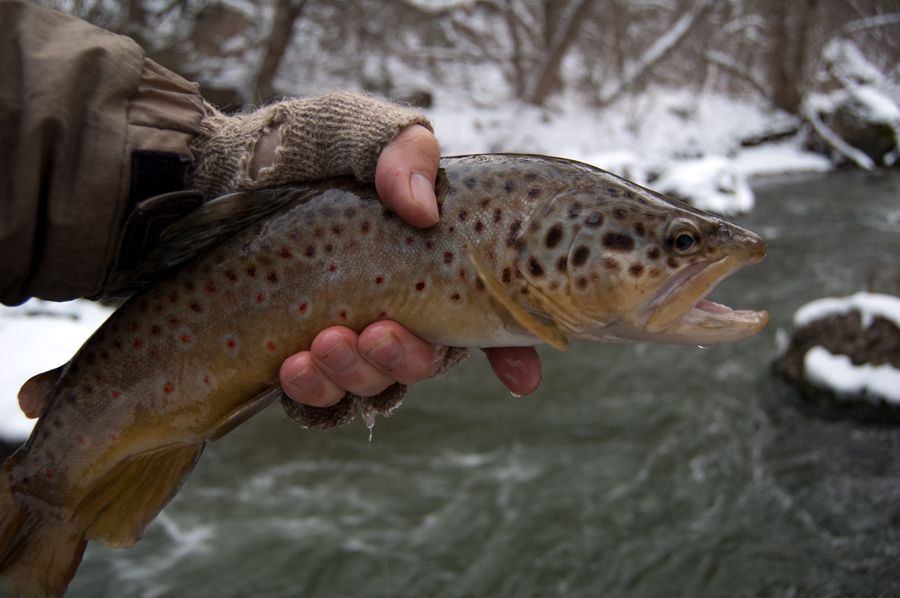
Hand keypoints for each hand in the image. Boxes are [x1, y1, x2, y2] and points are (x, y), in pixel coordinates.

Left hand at [279, 125, 541, 406]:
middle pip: (425, 362)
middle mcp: (394, 306)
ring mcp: (346, 336)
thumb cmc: (300, 148)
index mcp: (427, 262)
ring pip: (373, 387)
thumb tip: (421, 210)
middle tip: (376, 332)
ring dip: (356, 376)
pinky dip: (313, 394)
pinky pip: (318, 403)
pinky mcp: (297, 356)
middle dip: (407, 359)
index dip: (511, 352)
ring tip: (324, 344)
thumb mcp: (355, 129)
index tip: (522, 381)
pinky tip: (294, 366)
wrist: (214, 171)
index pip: (483, 315)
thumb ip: (399, 151)